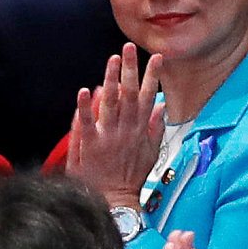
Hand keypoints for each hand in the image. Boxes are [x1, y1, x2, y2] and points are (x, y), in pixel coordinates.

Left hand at [68, 45, 164, 207]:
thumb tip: (161, 107)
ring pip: (110, 103)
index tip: (157, 57)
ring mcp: (108, 137)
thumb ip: (155, 129)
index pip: (149, 97)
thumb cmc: (132, 179)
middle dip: (130, 69)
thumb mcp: (151, 154)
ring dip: (111, 79)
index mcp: (140, 130)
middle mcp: (126, 130)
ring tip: (111, 60)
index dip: (152, 76)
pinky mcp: (89, 146)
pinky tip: (86, 90)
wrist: (115, 201)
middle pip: (130, 94)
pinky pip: (86, 123)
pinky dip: (86, 107)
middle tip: (129, 48)